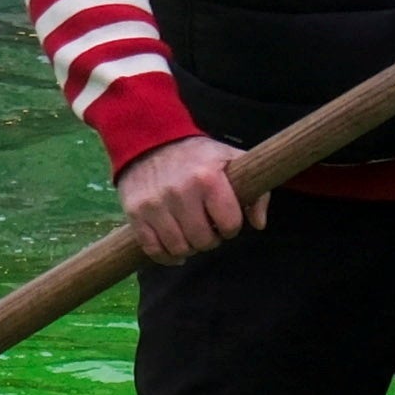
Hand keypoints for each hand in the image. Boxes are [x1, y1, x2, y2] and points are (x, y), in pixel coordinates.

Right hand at [115, 134, 261, 259]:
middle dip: (210, 238)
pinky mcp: (135, 213)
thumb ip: (254, 190)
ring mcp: (155, 204)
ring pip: (180, 248)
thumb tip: (259, 224)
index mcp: (207, 178)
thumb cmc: (197, 155)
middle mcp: (180, 192)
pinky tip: (174, 247)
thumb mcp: (231, 160)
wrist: (150, 138)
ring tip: (190, 232)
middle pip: (204, 241)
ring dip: (189, 247)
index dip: (231, 226)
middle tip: (207, 227)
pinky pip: (153, 250)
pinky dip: (166, 255)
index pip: (229, 224)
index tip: (225, 219)